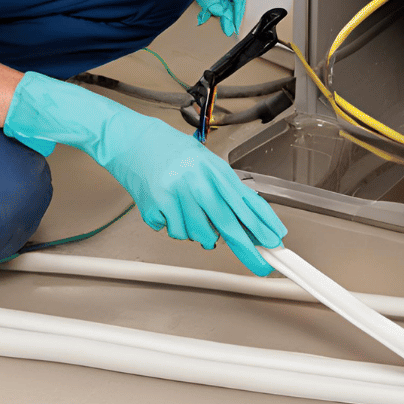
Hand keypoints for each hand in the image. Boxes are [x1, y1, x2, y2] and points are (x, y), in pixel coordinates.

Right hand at [3, 73, 285, 275]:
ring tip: (189, 210)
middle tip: (262, 264)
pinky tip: (169, 207)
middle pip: (229, 223)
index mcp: (212, 167)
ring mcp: (176, 195)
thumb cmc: (165, 148)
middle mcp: (197, 181)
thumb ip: (221, 187)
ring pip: (200, 234)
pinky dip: (175, 226)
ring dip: (202, 234)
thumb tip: (243, 220)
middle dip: (249, 248)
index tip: (274, 240)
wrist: (128, 139)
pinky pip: (175, 231)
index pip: (244, 200)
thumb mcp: (202, 161)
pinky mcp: (157, 207)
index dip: (263, 223)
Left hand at [125, 0, 244, 36]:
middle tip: (227, 30)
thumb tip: (218, 9)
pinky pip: (212, 1)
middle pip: (232, 0)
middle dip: (230, 16)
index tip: (234, 24)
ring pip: (223, 2)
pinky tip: (205, 17)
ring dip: (220, 15)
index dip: (238, 11)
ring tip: (219, 26)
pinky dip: (210, 10)